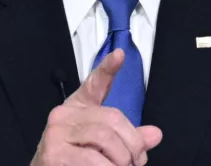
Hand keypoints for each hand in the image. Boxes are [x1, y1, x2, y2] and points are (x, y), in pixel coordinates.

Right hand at [31, 49, 161, 165]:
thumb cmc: (73, 160)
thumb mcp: (101, 145)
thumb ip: (127, 138)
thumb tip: (155, 134)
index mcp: (77, 107)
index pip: (94, 83)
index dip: (108, 68)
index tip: (120, 55)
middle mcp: (63, 115)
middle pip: (112, 118)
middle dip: (132, 144)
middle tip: (136, 161)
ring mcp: (56, 133)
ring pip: (105, 138)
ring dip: (121, 160)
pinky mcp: (54, 154)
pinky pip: (92, 160)